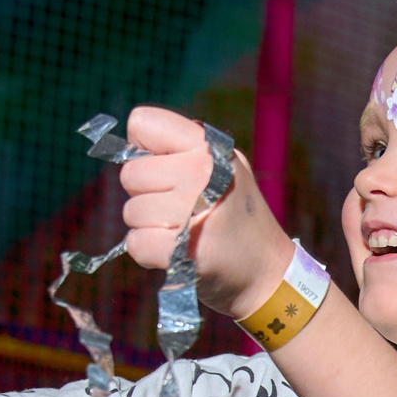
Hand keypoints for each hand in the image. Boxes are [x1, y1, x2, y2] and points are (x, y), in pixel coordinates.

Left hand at [116, 105, 288, 317]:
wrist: (266, 272)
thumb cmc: (235, 217)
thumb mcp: (226, 166)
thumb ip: (185, 148)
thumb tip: (133, 144)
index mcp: (209, 148)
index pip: (141, 124)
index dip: (144, 150)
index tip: (165, 170)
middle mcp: (201, 173)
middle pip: (130, 173)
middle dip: (146, 194)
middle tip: (177, 209)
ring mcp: (192, 212)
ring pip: (131, 211)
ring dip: (148, 226)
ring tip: (181, 231)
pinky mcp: (181, 250)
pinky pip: (135, 243)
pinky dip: (148, 253)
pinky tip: (175, 251)